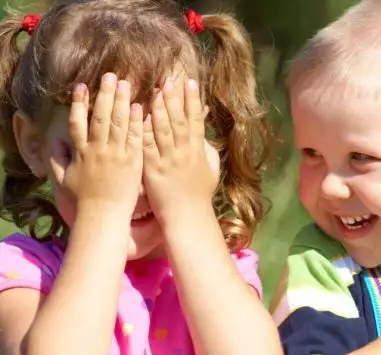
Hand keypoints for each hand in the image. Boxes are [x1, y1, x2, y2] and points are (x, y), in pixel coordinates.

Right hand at [51, 73, 143, 214]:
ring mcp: (116, 155)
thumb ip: (58, 160)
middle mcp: (98, 150)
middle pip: (101, 117)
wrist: (104, 216)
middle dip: (105, 94)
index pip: (77, 122)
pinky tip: (140, 107)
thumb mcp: (64, 180)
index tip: (81, 86)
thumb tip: (53, 145)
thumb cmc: (84, 200)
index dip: (78, 103)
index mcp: (81, 153)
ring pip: (118, 123)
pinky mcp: (133, 162)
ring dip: (122, 101)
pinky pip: (135, 138)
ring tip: (125, 83)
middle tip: (110, 75)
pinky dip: (136, 122)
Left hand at [142, 78, 217, 222]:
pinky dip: (143, 131)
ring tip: (153, 91)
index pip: (195, 120)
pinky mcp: (152, 169)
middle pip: (178, 120)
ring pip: (163, 130)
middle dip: (173, 99)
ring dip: (158, 109)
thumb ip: (206, 149)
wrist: (187, 216)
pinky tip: (138, 116)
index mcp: (197, 150)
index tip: (190, 82)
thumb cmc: (199, 194)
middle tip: (168, 80)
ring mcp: (168, 160)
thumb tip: (202, 133)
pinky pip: (147, 146)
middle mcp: (183, 152)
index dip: (192, 101)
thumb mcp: (210, 169)